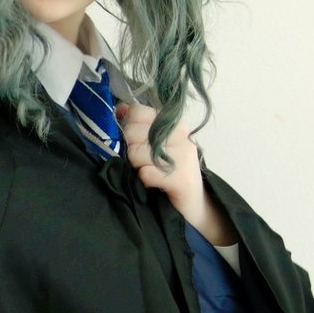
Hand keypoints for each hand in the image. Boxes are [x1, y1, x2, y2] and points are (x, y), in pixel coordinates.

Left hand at [118, 103, 235, 244]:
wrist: (193, 204)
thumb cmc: (169, 172)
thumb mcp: (155, 144)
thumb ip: (138, 125)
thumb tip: (120, 108)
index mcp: (173, 123)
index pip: (138, 111)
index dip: (128, 126)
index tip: (133, 142)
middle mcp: (180, 134)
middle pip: (132, 131)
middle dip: (129, 149)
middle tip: (141, 162)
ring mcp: (183, 155)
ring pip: (136, 152)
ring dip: (136, 166)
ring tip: (148, 172)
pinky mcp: (182, 178)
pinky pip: (146, 173)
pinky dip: (145, 180)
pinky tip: (154, 182)